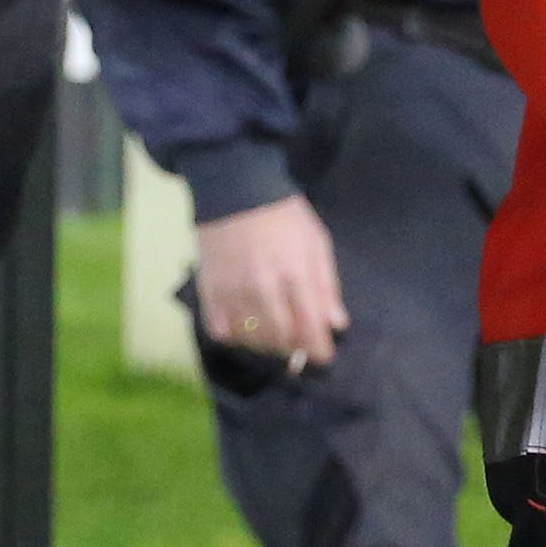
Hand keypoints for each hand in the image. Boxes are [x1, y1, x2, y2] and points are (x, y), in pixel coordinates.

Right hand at [191, 193, 346, 370]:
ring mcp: (232, 289)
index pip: (310, 326)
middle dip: (293, 348)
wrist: (234, 189)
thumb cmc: (283, 215)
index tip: (322, 357)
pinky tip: (243, 328)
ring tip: (273, 338)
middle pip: (280, 338)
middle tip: (298, 345)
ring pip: (251, 338)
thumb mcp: (316, 242)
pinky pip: (219, 329)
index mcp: (295, 273)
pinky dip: (233, 336)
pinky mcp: (209, 288)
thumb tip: (336, 323)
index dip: (318, 349)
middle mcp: (263, 286)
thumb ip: (327, 285)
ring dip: (266, 345)